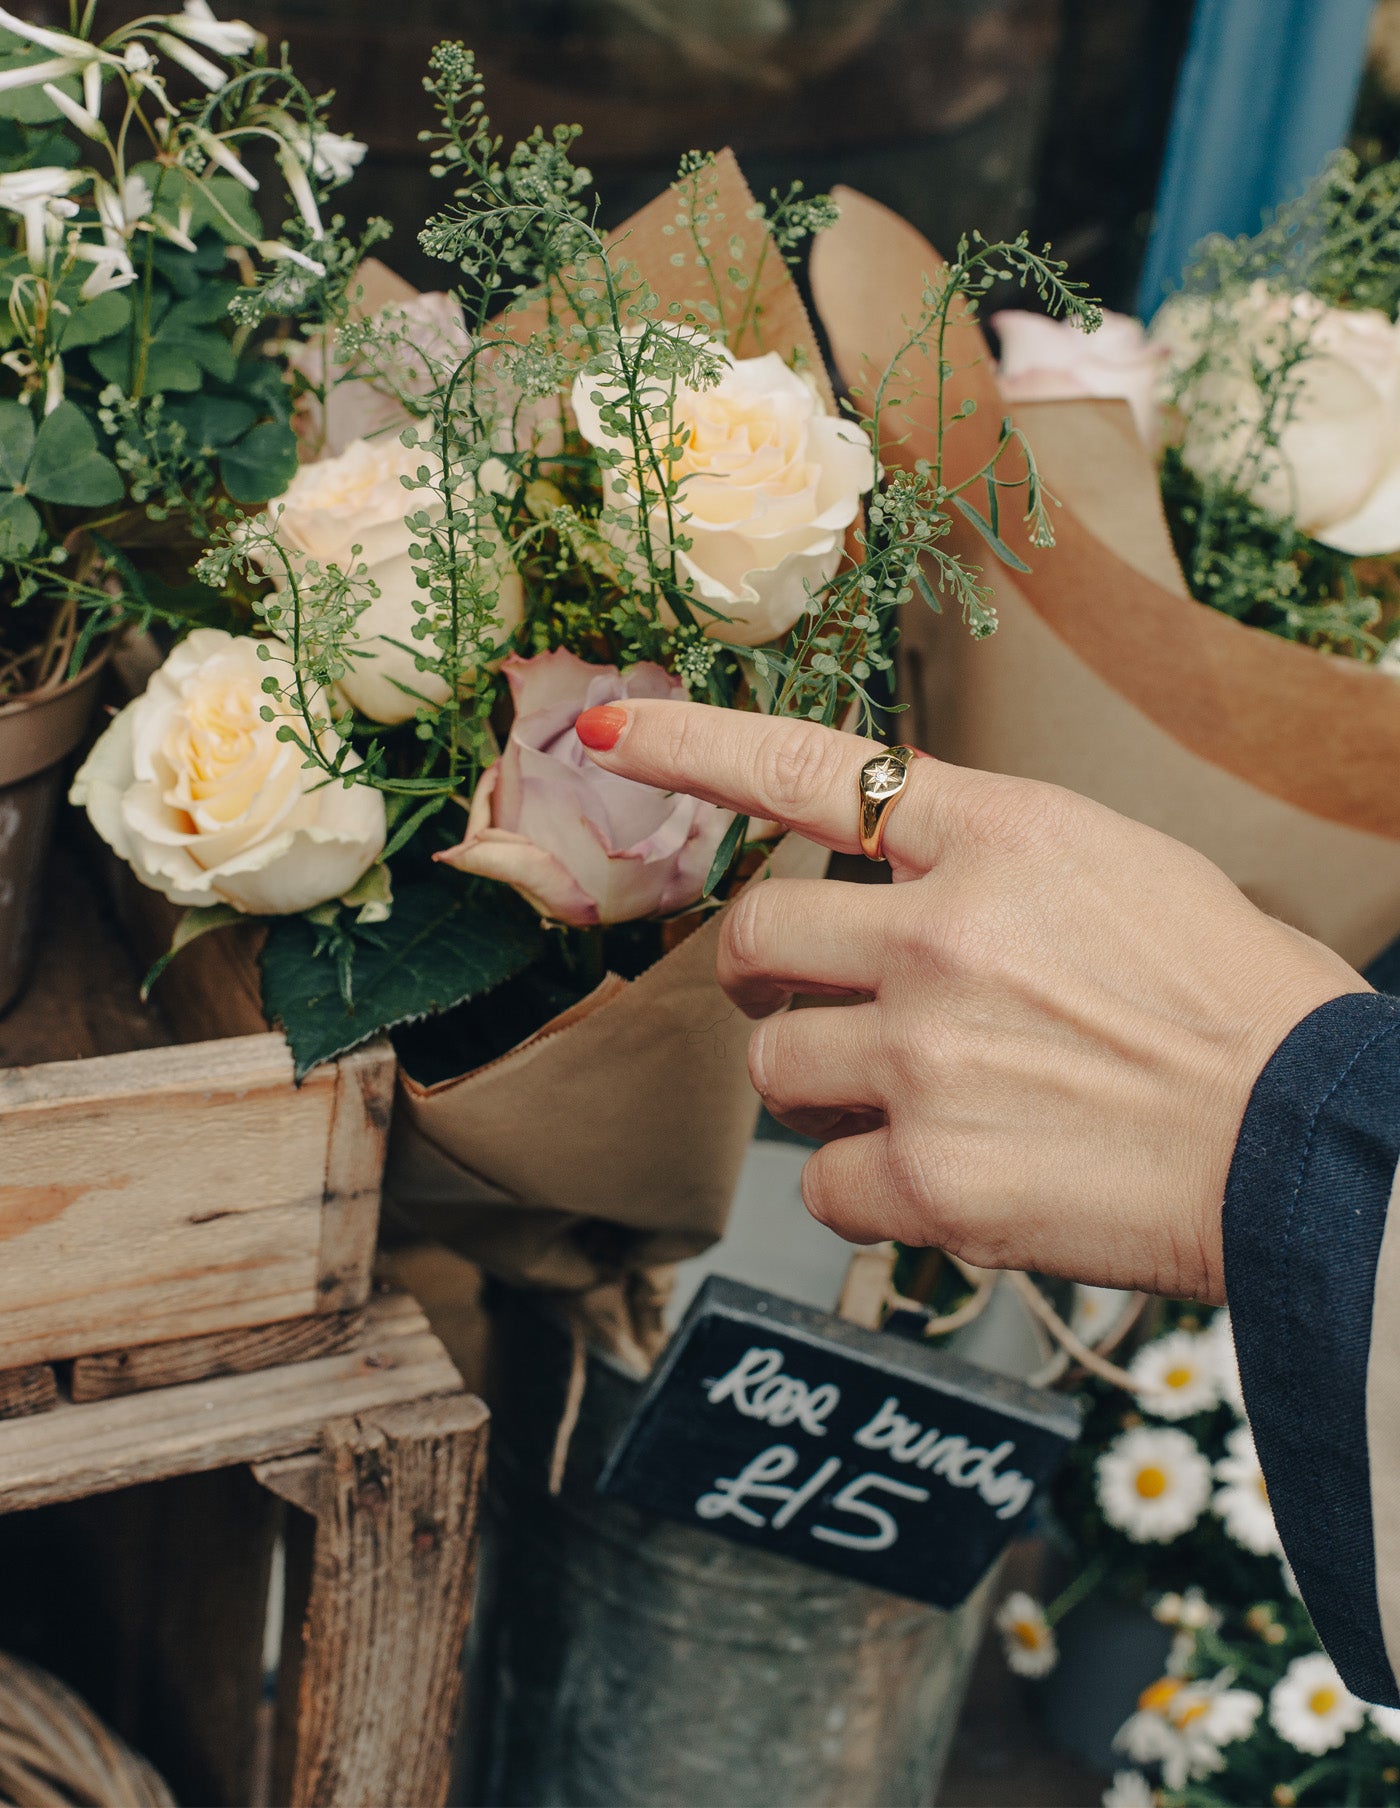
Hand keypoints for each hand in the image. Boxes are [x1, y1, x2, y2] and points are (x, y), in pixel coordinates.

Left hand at [576, 702, 1367, 1300]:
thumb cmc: (1246, 1011)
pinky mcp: (930, 1176)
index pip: (805, 768)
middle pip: (753, 935)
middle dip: (759, 971)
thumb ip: (992, 867)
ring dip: (815, 1081)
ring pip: (771, 1062)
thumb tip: (901, 889)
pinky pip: (819, 1181)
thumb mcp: (1125, 873)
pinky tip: (940, 1180)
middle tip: (803, 996)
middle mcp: (944, 934)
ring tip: (910, 1100)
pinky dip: (863, 1187)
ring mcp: (928, 1055)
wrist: (1315, 1148)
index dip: (691, 744)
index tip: (613, 728)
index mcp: (1001, 837)